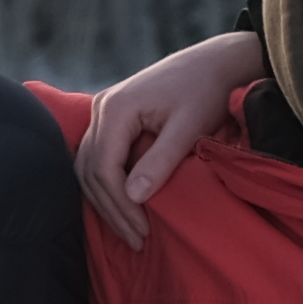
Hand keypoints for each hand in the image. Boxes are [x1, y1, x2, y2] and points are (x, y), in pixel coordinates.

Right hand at [76, 32, 258, 244]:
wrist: (214, 64)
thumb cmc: (206, 92)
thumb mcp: (188, 128)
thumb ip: (160, 161)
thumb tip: (133, 197)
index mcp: (117, 108)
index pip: (104, 167)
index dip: (120, 204)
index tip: (142, 230)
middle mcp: (102, 108)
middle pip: (90, 170)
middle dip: (111, 209)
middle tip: (136, 239)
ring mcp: (103, 111)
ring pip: (88, 166)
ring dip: (106, 201)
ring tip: (131, 230)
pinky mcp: (112, 118)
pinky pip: (98, 157)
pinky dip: (108, 185)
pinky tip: (126, 206)